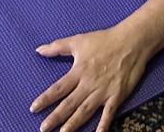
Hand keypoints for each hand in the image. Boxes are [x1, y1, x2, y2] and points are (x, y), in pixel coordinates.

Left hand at [31, 25, 149, 131]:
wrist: (130, 41)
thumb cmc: (103, 40)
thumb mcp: (78, 40)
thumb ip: (57, 47)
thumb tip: (38, 50)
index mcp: (78, 71)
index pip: (58, 88)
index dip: (45, 99)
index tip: (33, 109)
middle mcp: (88, 84)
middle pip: (69, 104)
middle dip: (55, 118)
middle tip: (43, 128)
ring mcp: (102, 92)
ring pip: (84, 111)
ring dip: (73, 124)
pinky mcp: (116, 96)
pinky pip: (108, 114)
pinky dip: (103, 126)